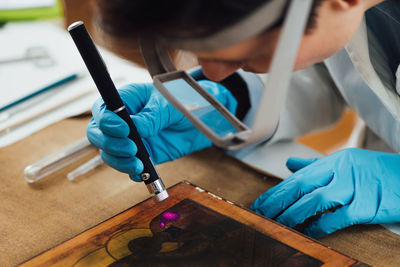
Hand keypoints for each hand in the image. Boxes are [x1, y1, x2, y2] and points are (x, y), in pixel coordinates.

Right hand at [87, 81, 236, 180]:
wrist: (203, 119)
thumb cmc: (184, 102)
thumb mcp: (170, 104)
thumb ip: (153, 116)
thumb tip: (137, 128)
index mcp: (127, 99)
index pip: (103, 109)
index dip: (107, 121)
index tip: (124, 130)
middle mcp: (123, 120)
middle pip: (98, 133)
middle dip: (109, 144)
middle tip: (132, 149)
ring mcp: (130, 139)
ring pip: (109, 153)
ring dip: (119, 161)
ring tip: (139, 165)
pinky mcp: (141, 155)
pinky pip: (128, 166)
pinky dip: (132, 172)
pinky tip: (142, 173)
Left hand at [251, 148, 399, 237]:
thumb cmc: (374, 171)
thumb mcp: (344, 162)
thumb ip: (315, 166)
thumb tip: (289, 165)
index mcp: (333, 162)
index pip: (298, 177)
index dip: (276, 191)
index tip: (259, 204)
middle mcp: (342, 172)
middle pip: (302, 187)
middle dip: (278, 203)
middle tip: (261, 216)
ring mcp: (355, 189)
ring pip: (316, 201)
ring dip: (294, 215)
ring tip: (279, 225)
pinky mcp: (368, 208)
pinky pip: (338, 218)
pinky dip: (320, 226)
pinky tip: (308, 232)